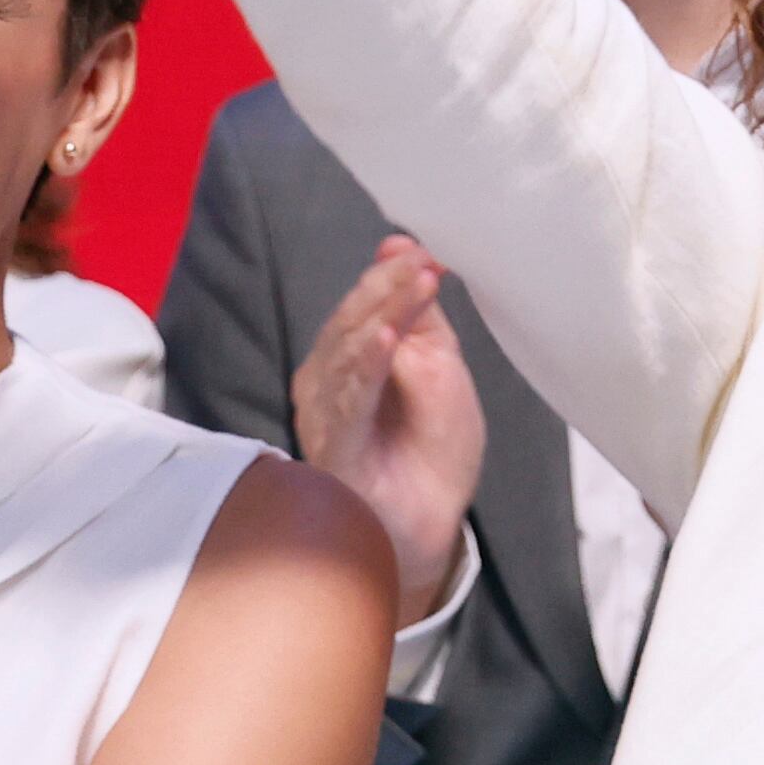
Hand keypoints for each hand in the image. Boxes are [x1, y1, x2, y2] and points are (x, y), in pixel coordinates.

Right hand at [290, 237, 483, 627]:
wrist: (431, 521)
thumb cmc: (433, 444)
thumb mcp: (439, 364)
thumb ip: (420, 310)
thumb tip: (400, 243)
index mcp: (351, 355)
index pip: (364, 303)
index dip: (392, 275)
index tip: (427, 253)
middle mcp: (327, 380)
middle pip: (349, 323)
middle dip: (387, 289)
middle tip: (422, 264)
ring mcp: (325, 415)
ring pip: (345, 355)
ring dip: (381, 317)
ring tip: (413, 287)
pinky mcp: (332, 449)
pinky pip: (345, 403)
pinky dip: (365, 369)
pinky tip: (385, 342)